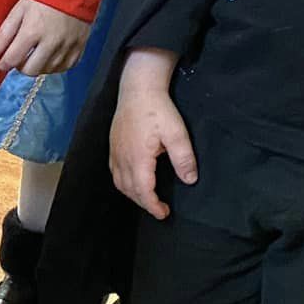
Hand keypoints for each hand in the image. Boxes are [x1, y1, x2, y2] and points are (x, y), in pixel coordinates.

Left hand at [0, 0, 91, 76]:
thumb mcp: (19, 10)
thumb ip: (5, 33)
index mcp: (32, 31)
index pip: (13, 59)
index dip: (4, 64)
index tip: (3, 62)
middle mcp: (51, 42)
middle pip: (31, 70)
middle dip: (21, 67)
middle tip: (20, 57)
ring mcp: (67, 45)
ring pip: (48, 70)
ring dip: (38, 66)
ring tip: (35, 55)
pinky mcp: (80, 46)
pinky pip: (66, 67)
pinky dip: (56, 66)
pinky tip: (50, 56)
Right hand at [109, 47, 195, 219]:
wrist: (137, 90)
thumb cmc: (158, 110)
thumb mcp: (177, 133)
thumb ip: (183, 158)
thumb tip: (190, 180)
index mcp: (138, 159)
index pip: (143, 191)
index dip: (153, 205)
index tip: (164, 213)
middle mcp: (122, 159)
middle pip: (130, 190)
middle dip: (144, 203)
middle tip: (159, 209)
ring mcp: (115, 153)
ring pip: (120, 183)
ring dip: (133, 195)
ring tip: (147, 198)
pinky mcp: (113, 147)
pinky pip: (115, 173)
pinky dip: (124, 184)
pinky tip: (133, 181)